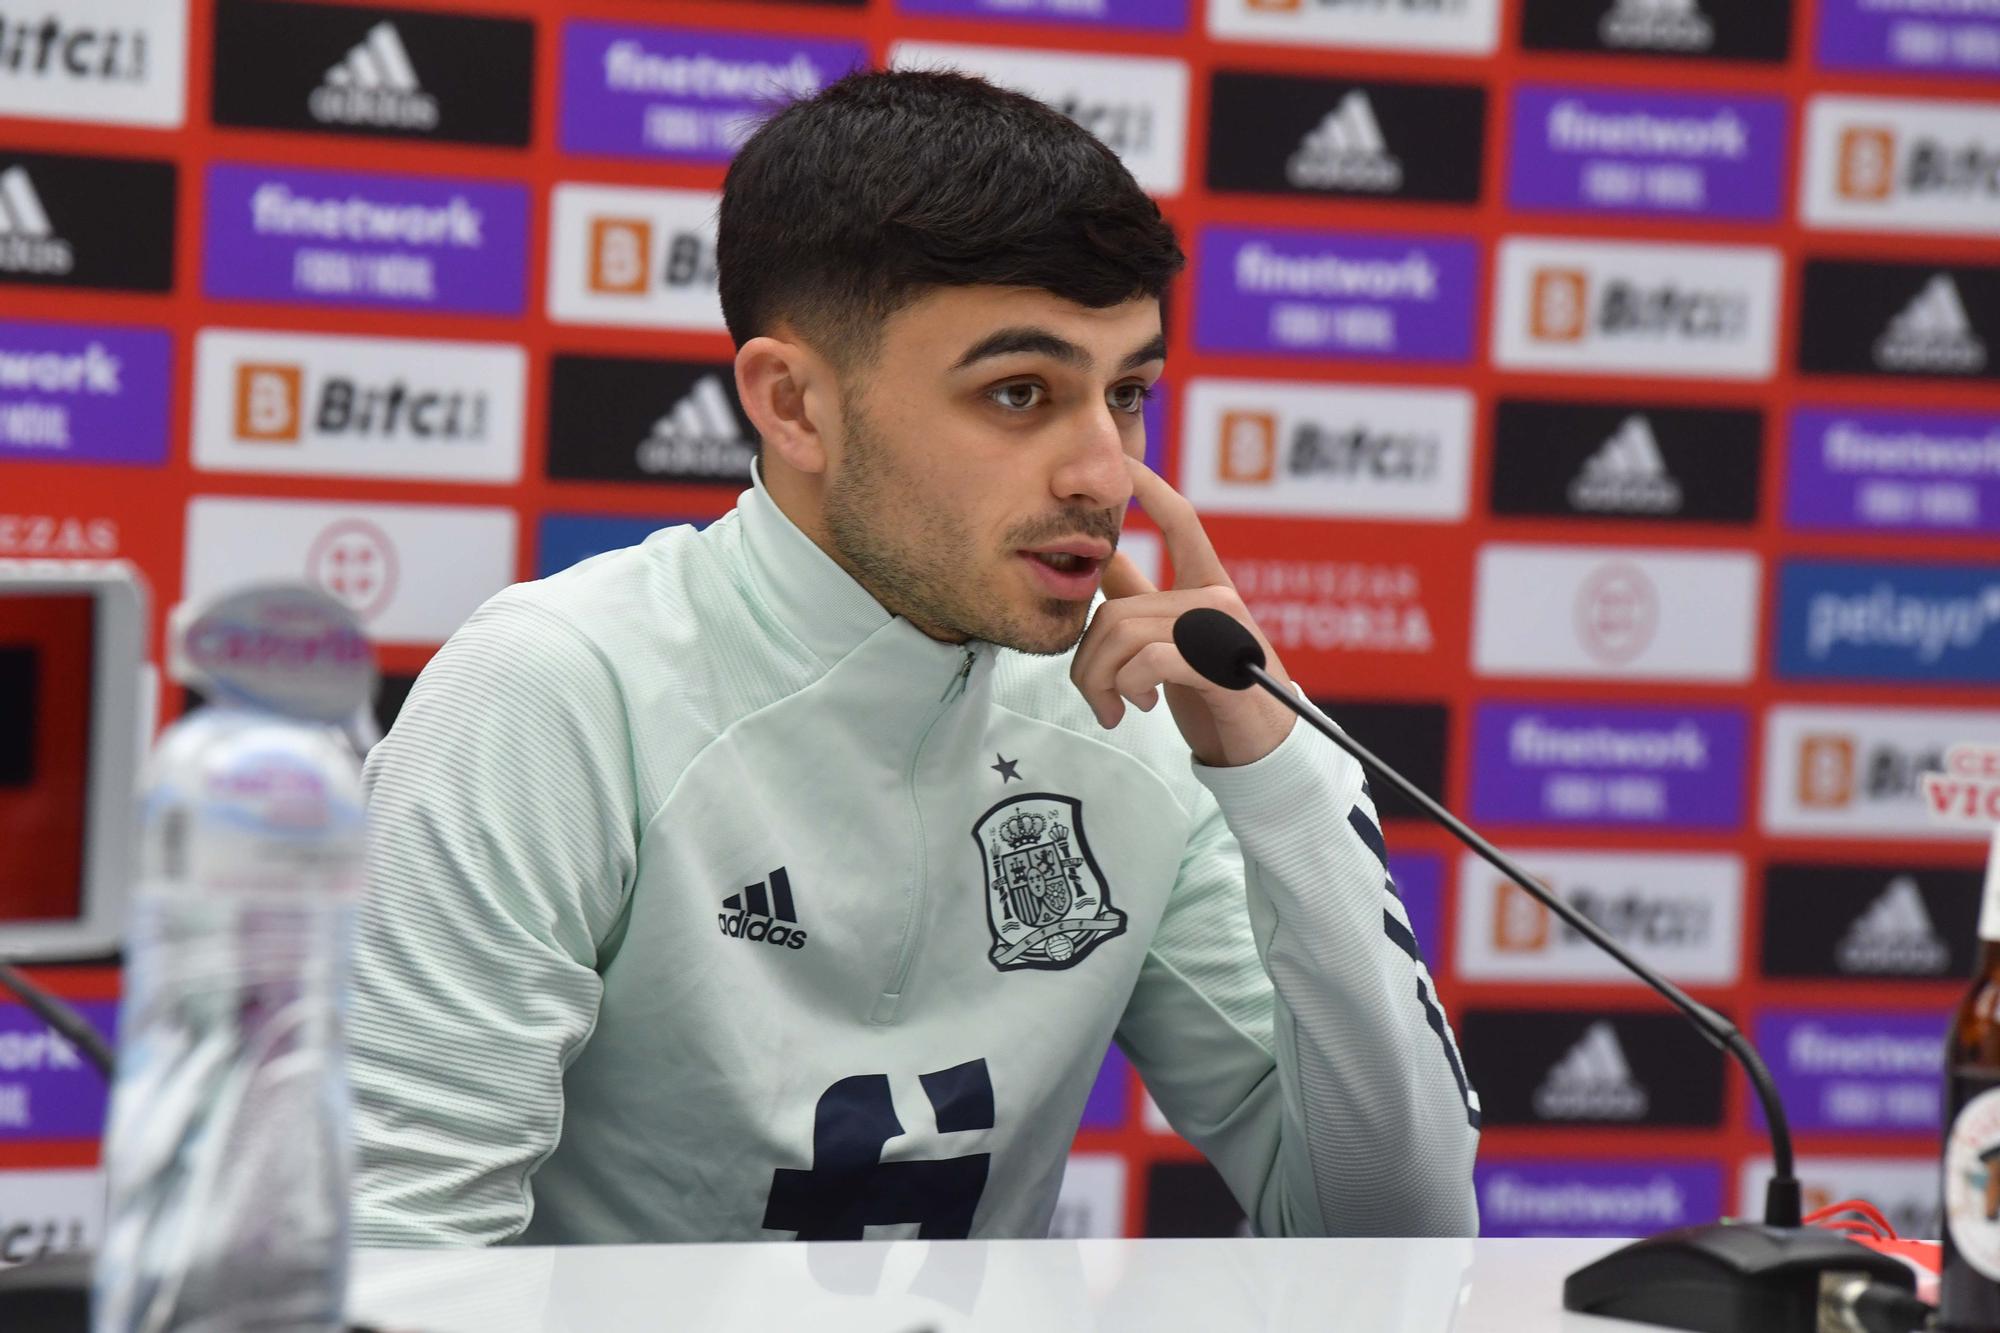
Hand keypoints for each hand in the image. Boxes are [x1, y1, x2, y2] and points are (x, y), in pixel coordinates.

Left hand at [1070, 456, 1296, 766]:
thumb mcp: (1173, 640)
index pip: (1181, 521)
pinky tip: (1140, 706)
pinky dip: (1129, 688)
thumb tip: (1104, 563)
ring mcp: (1221, 629)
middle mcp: (1216, 596)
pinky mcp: (1219, 667)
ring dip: (1103, 681)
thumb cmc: (1214, 693)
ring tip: (1115, 706)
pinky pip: (1147, 662)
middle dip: (1087, 660)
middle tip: (1096, 695)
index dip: (1152, 487)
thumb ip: (1143, 601)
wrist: (1261, 749)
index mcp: (1207, 585)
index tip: (1126, 464)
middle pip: (1115, 608)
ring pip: (1123, 635)